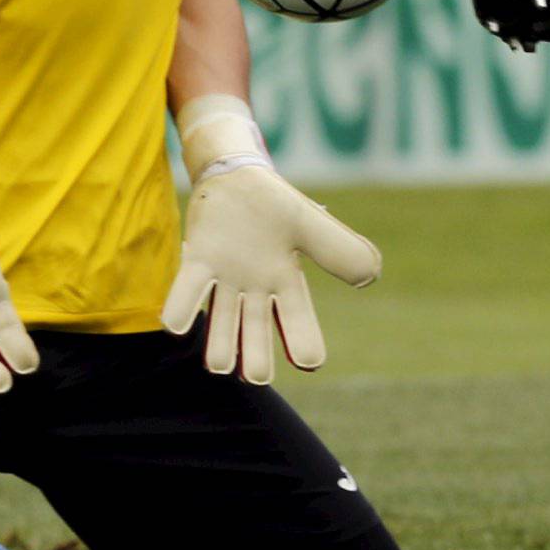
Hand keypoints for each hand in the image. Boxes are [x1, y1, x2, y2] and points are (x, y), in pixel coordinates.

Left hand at [162, 161, 379, 382]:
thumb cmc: (275, 205)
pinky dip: (181, 310)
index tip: (308, 360)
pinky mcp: (197, 263)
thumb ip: (338, 249)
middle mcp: (254, 291)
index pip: (299, 324)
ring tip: (220, 364)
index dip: (304, 343)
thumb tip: (371, 275)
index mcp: (286, 283)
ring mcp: (224, 280)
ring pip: (221, 327)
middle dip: (256, 360)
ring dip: (220, 347)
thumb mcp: (311, 224)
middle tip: (256, 375)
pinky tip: (178, 326)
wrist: (236, 175)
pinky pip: (188, 292)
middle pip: (256, 338)